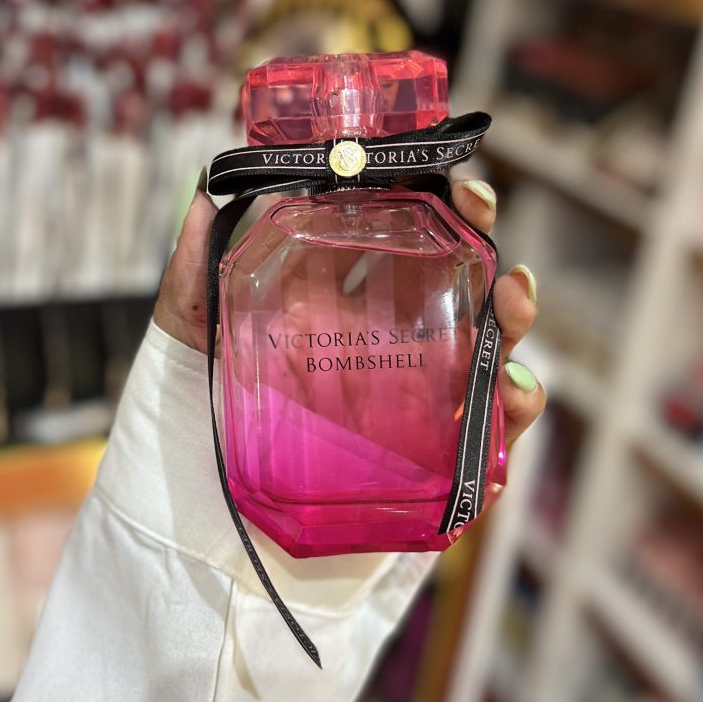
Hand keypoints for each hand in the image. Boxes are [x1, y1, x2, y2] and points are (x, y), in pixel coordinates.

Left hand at [155, 179, 545, 448]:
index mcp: (341, 312)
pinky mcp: (428, 468)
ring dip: (512, 321)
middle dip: (482, 247)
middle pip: (456, 293)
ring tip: (512, 298)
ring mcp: (412, 408)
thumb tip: (204, 199)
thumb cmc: (201, 419)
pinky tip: (511, 393)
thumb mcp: (190, 336)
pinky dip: (510, 417)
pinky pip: (485, 444)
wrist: (208, 521)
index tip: (443, 180)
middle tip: (484, 216)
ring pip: (486, 357)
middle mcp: (386, 352)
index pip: (398, 247)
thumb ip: (194, 272)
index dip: (428, 208)